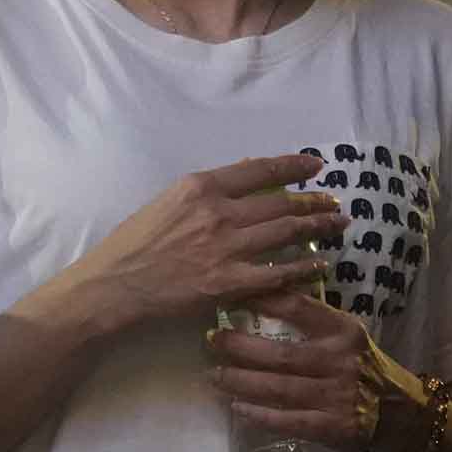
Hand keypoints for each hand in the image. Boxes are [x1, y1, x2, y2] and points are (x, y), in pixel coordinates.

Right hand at [80, 155, 344, 329]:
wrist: (115, 285)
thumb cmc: (134, 243)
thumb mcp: (167, 201)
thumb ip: (205, 192)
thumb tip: (245, 179)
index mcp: (200, 187)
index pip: (259, 170)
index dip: (292, 167)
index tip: (314, 168)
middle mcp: (218, 212)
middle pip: (280, 203)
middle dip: (314, 202)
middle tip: (334, 204)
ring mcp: (226, 248)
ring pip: (286, 234)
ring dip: (317, 229)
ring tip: (337, 226)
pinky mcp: (229, 283)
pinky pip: (278, 273)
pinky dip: (304, 267)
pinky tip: (320, 264)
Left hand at [205, 287, 404, 450]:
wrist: (397, 411)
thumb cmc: (360, 365)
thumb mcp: (345, 334)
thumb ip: (311, 319)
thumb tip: (260, 294)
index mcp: (342, 331)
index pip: (297, 308)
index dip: (262, 300)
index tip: (231, 297)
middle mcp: (338, 362)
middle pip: (280, 354)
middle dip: (240, 348)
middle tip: (212, 340)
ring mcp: (335, 396)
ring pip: (278, 388)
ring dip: (241, 382)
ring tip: (214, 376)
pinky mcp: (331, 426)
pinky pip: (288, 421)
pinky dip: (260, 416)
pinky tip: (236, 408)